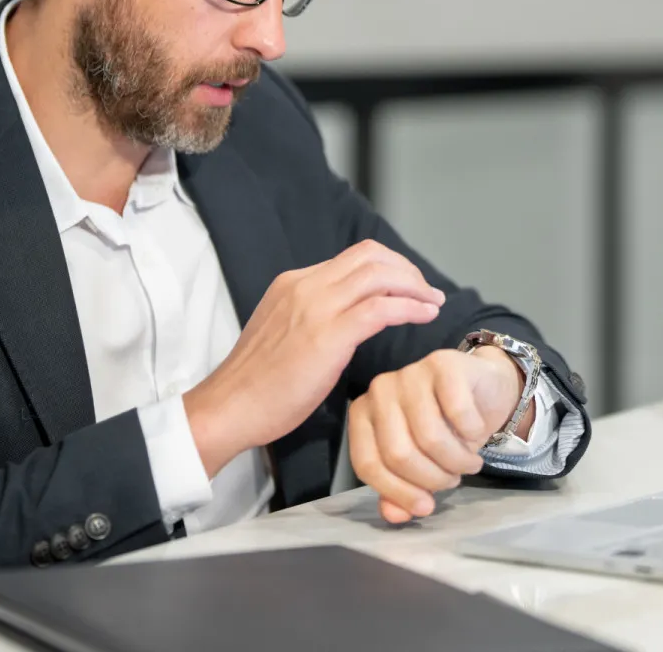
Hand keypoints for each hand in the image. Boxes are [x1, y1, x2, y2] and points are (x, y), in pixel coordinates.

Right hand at [184, 241, 444, 476]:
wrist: (229, 407)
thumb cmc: (257, 384)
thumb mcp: (284, 332)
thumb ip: (313, 317)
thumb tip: (347, 319)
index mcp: (294, 283)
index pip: (353, 258)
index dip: (389, 267)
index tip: (408, 286)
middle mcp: (305, 285)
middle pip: (370, 256)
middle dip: (407, 270)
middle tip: (426, 292)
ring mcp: (315, 307)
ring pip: (379, 274)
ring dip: (414, 285)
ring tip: (432, 303)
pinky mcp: (327, 335)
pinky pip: (380, 308)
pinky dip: (409, 307)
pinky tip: (424, 317)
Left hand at [347, 346, 529, 523]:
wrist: (481, 389)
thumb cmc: (445, 428)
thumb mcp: (420, 464)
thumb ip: (399, 491)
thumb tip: (394, 515)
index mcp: (363, 414)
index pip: (368, 464)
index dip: (398, 492)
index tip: (425, 506)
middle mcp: (380, 390)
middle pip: (399, 454)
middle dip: (433, 479)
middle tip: (452, 480)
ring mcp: (411, 373)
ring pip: (430, 437)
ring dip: (457, 461)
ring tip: (468, 463)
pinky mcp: (443, 363)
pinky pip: (458, 412)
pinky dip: (472, 433)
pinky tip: (476, 433)